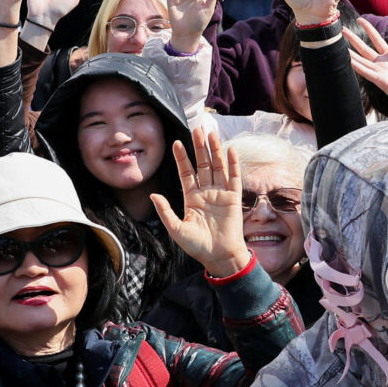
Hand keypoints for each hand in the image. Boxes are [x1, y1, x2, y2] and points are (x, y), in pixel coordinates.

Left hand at [149, 133, 250, 278]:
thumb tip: (153, 195)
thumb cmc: (197, 246)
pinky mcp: (234, 198)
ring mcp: (221, 194)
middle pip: (202, 165)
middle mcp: (206, 192)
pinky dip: (233, 164)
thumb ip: (165, 212)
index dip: (182, 158)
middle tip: (196, 129)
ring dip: (215, 150)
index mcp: (192, 198)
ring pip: (217, 167)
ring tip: (211, 134)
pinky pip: (234, 178)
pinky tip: (230, 150)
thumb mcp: (176, 229)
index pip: (186, 173)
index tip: (176, 143)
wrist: (219, 257)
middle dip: (199, 147)